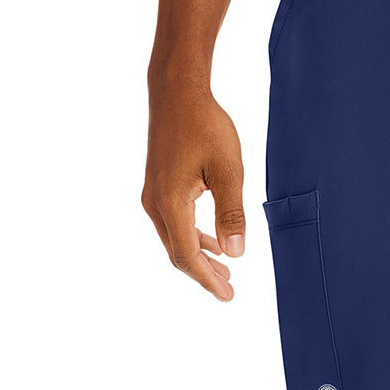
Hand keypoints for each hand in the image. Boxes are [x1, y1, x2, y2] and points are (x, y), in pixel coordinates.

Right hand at [142, 85, 246, 300]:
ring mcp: (152, 196)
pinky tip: (212, 242)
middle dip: (204, 274)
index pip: (188, 256)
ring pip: (175, 240)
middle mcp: (155, 204)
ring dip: (199, 257)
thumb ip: (232, 214)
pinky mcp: (156, 187)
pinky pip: (173, 224)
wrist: (176, 92)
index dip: (207, 279)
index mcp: (171, 204)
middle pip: (178, 253)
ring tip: (225, 271)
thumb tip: (236, 254)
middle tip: (229, 290)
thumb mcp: (228, 170)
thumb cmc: (205, 126)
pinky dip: (193, 238)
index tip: (227, 296)